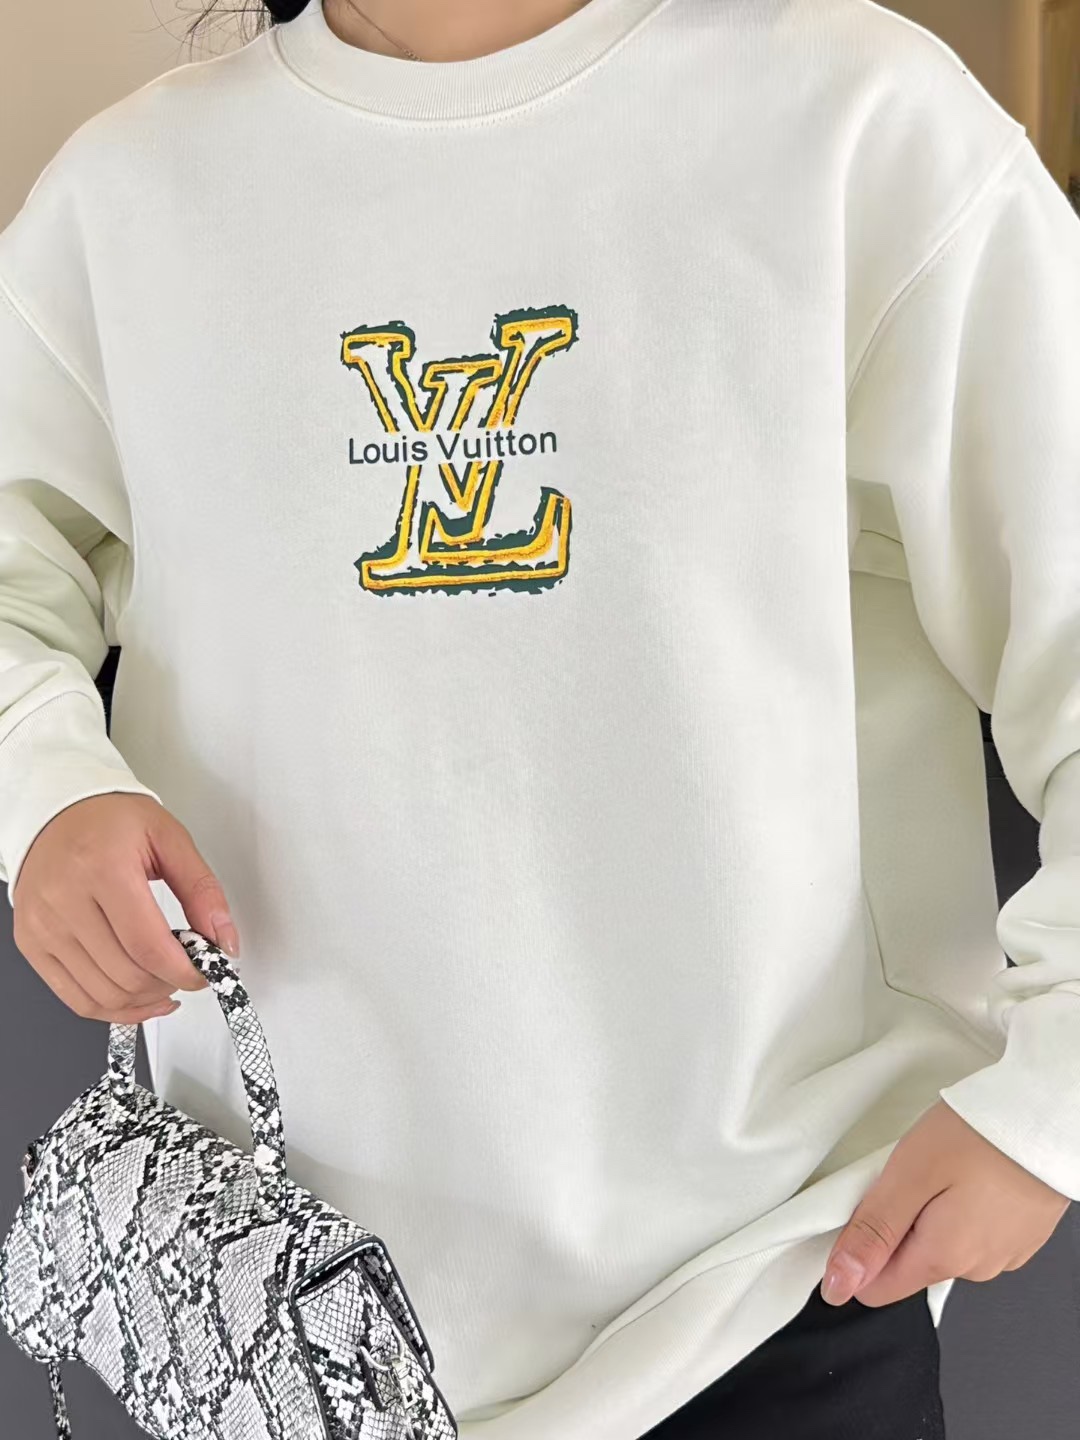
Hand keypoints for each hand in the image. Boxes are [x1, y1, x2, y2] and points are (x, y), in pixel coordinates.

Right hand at [12, 792, 240, 1023]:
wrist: (56, 811)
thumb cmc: (111, 820)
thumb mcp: (169, 838)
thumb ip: (202, 890)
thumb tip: (223, 941)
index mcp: (102, 868)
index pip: (148, 945)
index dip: (185, 970)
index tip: (207, 971)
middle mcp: (64, 900)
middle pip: (126, 974)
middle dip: (169, 984)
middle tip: (189, 970)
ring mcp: (42, 926)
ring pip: (102, 994)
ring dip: (145, 1000)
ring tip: (166, 981)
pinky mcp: (31, 944)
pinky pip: (76, 998)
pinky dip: (114, 1009)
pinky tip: (140, 999)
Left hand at [820, 1098, 1070, 1306]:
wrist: (1044, 1116)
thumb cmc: (980, 1135)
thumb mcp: (909, 1175)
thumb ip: (873, 1232)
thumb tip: (839, 1282)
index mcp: (944, 1258)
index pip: (877, 1289)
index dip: (860, 1250)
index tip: (867, 1208)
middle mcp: (976, 1268)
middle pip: (909, 1264)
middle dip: (897, 1225)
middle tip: (911, 1176)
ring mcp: (1002, 1254)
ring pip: (941, 1246)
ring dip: (930, 1214)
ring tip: (944, 1169)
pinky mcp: (1018, 1236)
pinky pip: (972, 1233)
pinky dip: (960, 1209)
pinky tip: (969, 1175)